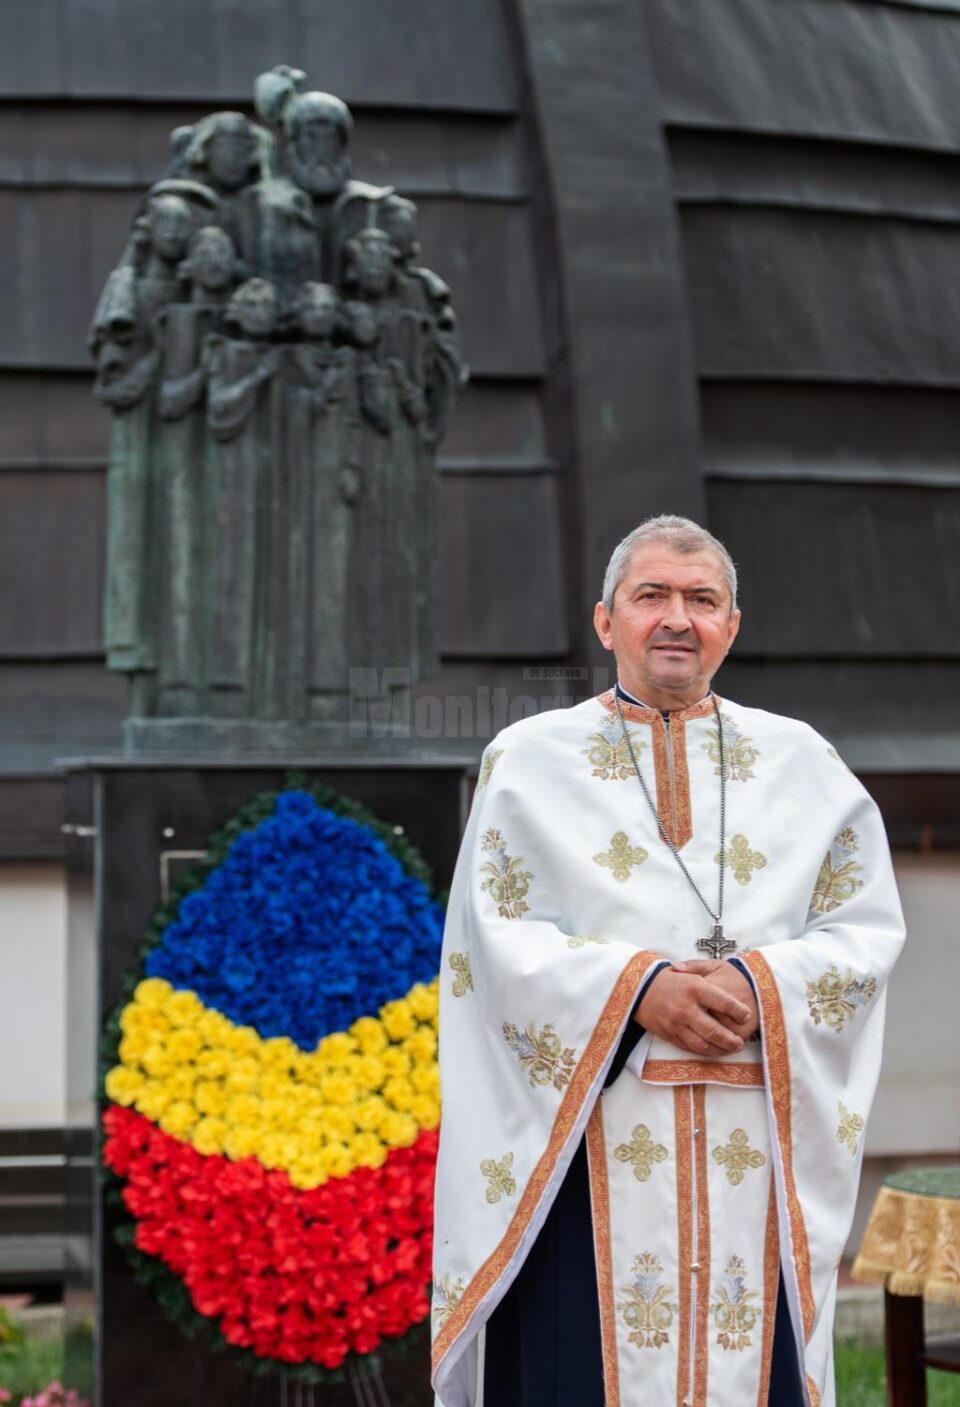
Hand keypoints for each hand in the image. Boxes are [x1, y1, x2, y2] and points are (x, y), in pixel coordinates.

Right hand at [635, 968, 752, 1056]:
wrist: (638, 990)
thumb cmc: (669, 980)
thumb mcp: (689, 971)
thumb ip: (710, 979)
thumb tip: (729, 993)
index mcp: (694, 987)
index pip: (724, 1002)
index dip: (739, 1011)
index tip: (747, 1015)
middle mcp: (686, 1007)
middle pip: (715, 1030)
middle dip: (732, 1040)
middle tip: (741, 1042)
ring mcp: (677, 1024)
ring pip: (704, 1045)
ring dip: (720, 1050)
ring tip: (731, 1049)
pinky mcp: (670, 1035)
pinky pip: (691, 1048)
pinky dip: (705, 1051)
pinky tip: (714, 1049)